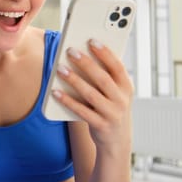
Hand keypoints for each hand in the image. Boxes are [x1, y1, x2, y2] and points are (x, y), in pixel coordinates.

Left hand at [51, 40, 132, 155]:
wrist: (117, 141)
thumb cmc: (110, 108)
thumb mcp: (115, 92)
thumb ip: (104, 76)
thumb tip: (81, 54)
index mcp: (126, 87)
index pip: (117, 67)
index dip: (105, 53)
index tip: (91, 40)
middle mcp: (122, 100)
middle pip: (103, 79)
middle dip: (86, 64)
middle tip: (71, 51)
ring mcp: (112, 114)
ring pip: (91, 94)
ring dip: (74, 80)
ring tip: (60, 69)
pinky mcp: (101, 126)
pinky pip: (81, 111)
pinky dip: (68, 101)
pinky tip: (55, 92)